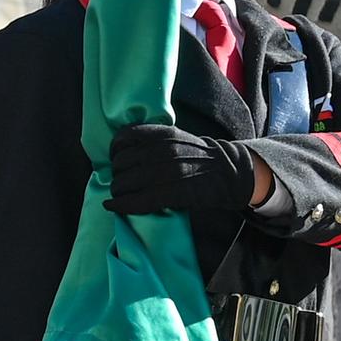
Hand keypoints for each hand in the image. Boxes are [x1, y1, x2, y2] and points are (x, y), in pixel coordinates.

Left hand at [101, 122, 257, 218]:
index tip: (114, 159)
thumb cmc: (200, 157)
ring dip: (117, 191)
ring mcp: (168, 172)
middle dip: (116, 175)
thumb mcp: (177, 138)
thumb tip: (125, 152)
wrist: (228, 172)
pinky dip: (121, 205)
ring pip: (125, 182)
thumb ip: (153, 141)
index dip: (114, 150)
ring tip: (119, 195)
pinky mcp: (173, 193)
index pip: (124, 137)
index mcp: (163, 134)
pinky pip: (138, 200)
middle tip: (120, 181)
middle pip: (121, 163)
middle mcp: (163, 150)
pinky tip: (112, 206)